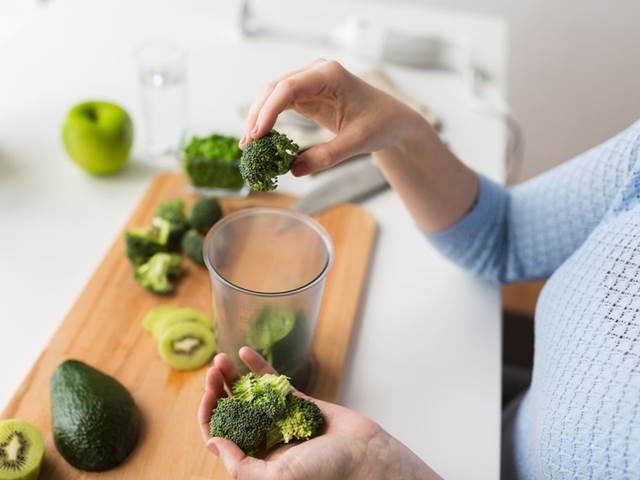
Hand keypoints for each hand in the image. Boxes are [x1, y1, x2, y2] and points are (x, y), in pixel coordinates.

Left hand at [198, 347, 440, 479]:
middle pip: (231, 410)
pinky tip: (245, 352)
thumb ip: (242, 466)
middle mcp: (263, 437)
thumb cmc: (325, 474)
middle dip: (218, 389)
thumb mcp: (277, 479)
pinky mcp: (296, 401)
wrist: (364, 456)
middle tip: (213, 371)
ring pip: (248, 393)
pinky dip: (258, 366)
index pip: (220, 435)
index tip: (207, 394)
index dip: (208, 414)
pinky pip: (273, 382)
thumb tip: (213, 442)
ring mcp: (279, 417)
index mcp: (255, 459)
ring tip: (221, 360)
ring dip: (233, 376)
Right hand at [240, 59, 425, 175]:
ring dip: (259, 118)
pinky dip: (269, 121)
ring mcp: (309, 82)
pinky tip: (261, 139)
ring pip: (273, 95)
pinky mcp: (307, 95)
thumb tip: (292, 171)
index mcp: (329, 75)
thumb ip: (325, 157)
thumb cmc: (381, 125)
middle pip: (274, 88)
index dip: (269, 111)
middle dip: (257, 115)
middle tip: (246, 145)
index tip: (256, 134)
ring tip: (248, 145)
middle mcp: (316, 73)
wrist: (394, 120)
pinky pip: (281, 104)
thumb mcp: (356, 143)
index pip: (288, 88)